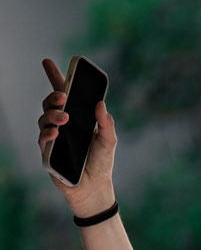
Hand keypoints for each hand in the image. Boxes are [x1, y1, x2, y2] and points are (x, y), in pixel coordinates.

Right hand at [39, 57, 116, 209]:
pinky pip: (42, 138)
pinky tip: (55, 133)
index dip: (55, 77)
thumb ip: (106, 123)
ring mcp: (53, 137)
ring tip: (65, 119)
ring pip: (44, 118)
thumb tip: (100, 104)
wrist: (94, 188)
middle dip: (54, 96)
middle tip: (64, 97)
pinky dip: (47, 133)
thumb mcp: (109, 140)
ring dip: (53, 115)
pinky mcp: (47, 152)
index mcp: (77, 117)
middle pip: (50, 103)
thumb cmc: (101, 162)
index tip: (47, 61)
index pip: (63, 93)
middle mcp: (62, 124)